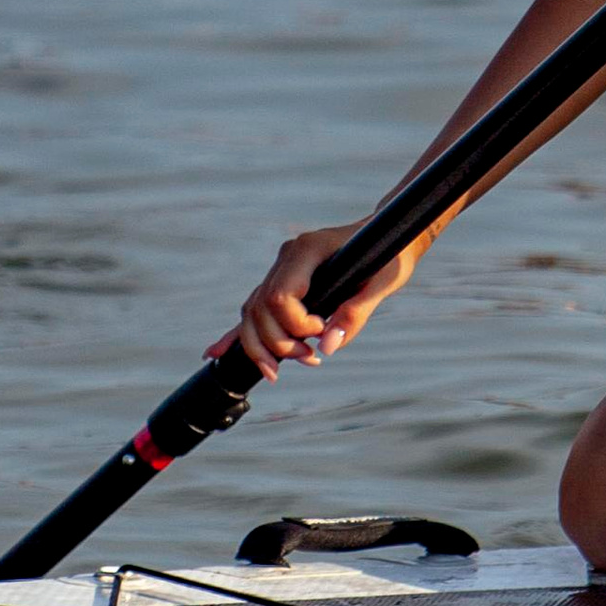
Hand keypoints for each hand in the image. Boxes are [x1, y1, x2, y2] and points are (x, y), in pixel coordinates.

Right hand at [221, 225, 424, 381]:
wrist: (389, 238)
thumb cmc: (390, 256)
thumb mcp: (383, 283)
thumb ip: (355, 313)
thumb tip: (327, 348)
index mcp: (308, 250)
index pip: (279, 294)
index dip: (294, 323)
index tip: (320, 331)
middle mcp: (287, 257)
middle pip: (260, 308)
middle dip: (278, 342)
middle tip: (311, 357)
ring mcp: (281, 270)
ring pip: (251, 313)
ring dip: (263, 347)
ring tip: (286, 367)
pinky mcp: (282, 284)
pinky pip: (254, 310)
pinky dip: (237, 334)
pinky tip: (215, 353)